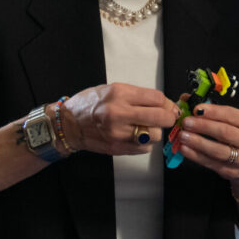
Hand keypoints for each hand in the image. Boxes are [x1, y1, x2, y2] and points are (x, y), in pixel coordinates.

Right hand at [62, 83, 179, 155]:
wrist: (69, 124)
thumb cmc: (91, 104)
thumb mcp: (113, 89)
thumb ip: (139, 96)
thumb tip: (166, 105)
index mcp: (119, 94)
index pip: (157, 98)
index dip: (166, 103)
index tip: (167, 106)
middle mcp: (119, 113)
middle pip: (160, 118)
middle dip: (168, 118)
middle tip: (166, 118)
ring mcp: (118, 133)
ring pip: (154, 135)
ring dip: (154, 132)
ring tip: (144, 127)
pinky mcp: (117, 148)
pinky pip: (144, 148)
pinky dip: (144, 143)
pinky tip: (134, 136)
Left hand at [177, 100, 238, 182]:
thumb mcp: (237, 121)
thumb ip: (217, 111)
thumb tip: (188, 100)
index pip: (232, 115)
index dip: (213, 112)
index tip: (196, 109)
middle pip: (225, 132)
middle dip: (203, 126)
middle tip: (186, 122)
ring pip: (218, 150)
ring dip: (197, 142)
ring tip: (183, 136)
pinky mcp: (234, 172)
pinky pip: (211, 163)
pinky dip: (196, 156)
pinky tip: (185, 149)